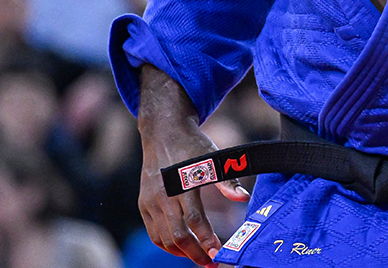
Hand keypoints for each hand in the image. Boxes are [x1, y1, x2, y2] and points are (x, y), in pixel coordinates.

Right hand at [138, 67, 250, 265]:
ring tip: (199, 258)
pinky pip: (153, 232)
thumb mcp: (214, 156)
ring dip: (181, 252)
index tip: (218, 252)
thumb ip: (228, 180)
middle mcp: (163, 194)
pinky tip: (181, 248)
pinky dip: (166, 244)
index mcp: (182, 182)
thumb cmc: (192, 144)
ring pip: (163, 238)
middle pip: (177, 234)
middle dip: (195, 254)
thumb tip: (243, 199)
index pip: (194, 220)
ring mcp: (150, 201)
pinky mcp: (143, 204)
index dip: (206, 239)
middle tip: (211, 263)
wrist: (162, 131)